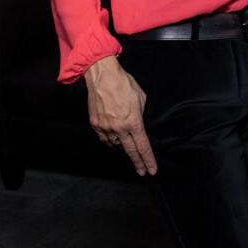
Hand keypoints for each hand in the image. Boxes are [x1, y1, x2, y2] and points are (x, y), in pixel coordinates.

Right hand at [85, 54, 157, 176]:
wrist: (102, 76)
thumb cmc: (124, 84)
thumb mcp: (141, 98)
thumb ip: (143, 114)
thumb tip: (144, 124)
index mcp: (133, 122)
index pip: (143, 146)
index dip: (148, 160)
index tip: (152, 170)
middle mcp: (119, 128)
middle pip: (131, 151)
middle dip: (138, 163)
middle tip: (142, 171)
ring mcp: (105, 128)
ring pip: (117, 146)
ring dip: (125, 150)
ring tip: (131, 154)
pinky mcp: (96, 125)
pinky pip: (105, 139)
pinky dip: (112, 143)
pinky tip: (116, 144)